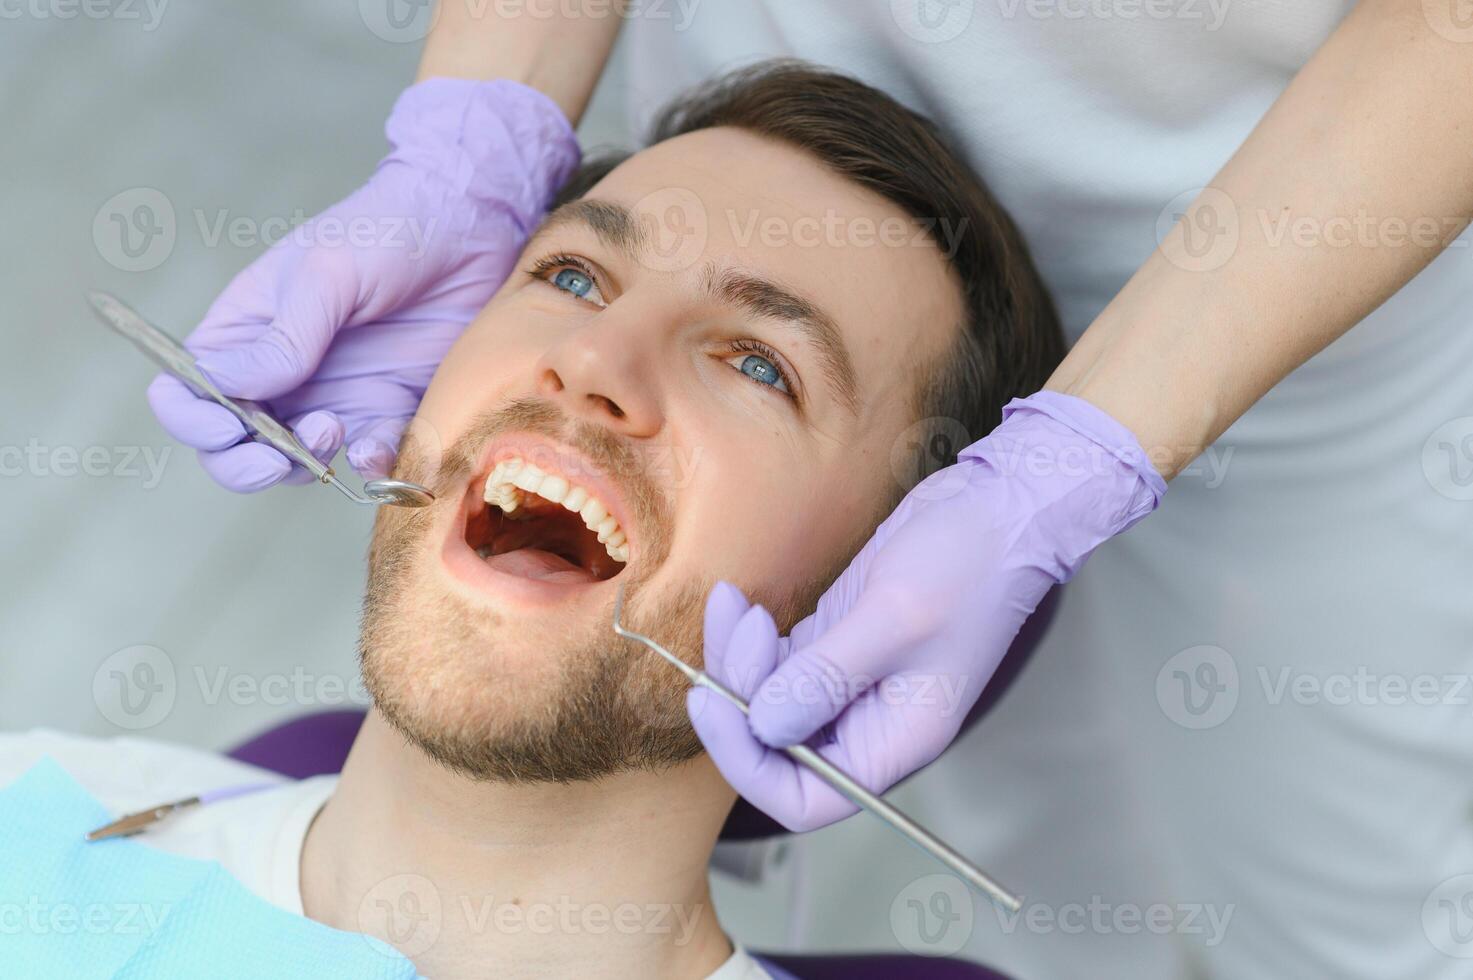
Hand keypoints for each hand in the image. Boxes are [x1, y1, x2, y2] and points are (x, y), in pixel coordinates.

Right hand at [147, 78, 578, 490]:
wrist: (471, 228)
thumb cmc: (387, 230)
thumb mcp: (326, 273)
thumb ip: (283, 337)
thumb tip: (222, 386)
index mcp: (244, 332)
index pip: (186, 392)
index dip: (193, 421)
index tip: (229, 426)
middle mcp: (281, 373)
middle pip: (233, 445)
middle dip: (245, 465)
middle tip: (279, 457)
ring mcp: (335, 395)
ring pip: (296, 463)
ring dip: (306, 464)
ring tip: (335, 427)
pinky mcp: (390, 409)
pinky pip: (367, 457)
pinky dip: (366, 465)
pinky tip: (376, 450)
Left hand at [688, 392, 1165, 830]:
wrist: (997, 508)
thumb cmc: (968, 565)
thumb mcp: (893, 619)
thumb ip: (826, 676)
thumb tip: (762, 725)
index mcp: (893, 742)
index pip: (804, 798)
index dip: (749, 764)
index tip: (717, 705)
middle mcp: (866, 723)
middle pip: (774, 748)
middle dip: (738, 696)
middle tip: (736, 632)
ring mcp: (848, 683)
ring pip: (765, 700)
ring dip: (734, 660)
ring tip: (733, 606)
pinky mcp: (835, 642)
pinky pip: (773, 662)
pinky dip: (746, 639)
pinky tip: (737, 603)